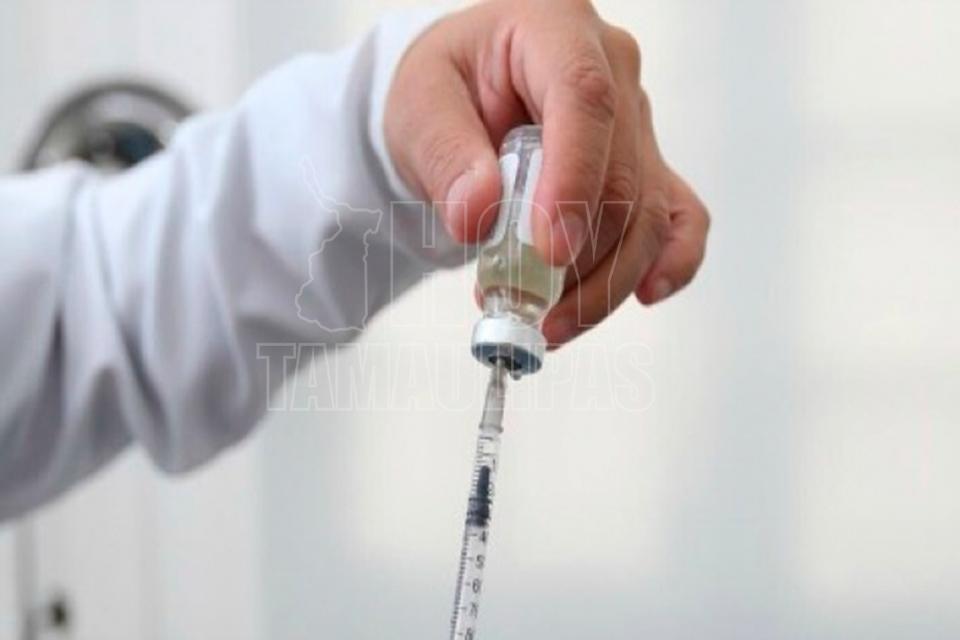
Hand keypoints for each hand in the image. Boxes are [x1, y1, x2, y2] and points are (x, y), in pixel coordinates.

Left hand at [385, 0, 709, 345]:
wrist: (460, 100)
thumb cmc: (444, 89)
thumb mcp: (419, 108)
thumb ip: (445, 156)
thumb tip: (478, 217)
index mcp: (554, 28)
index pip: (584, 99)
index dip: (574, 179)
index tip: (550, 249)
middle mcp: (611, 68)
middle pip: (621, 173)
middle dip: (580, 256)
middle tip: (527, 306)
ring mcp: (636, 120)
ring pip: (647, 212)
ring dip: (605, 280)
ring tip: (549, 320)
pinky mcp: (646, 166)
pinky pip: (679, 215)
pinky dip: (670, 261)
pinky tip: (645, 294)